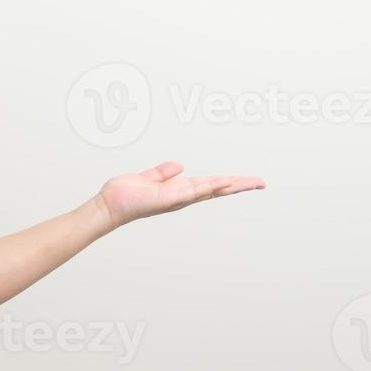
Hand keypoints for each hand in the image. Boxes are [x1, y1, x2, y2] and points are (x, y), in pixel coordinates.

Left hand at [94, 161, 264, 230]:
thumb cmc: (125, 194)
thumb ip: (163, 173)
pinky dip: (208, 186)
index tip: (248, 180)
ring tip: (250, 182)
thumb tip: (179, 165)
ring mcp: (177, 198)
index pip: (210, 185)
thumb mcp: (148, 178)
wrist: (109, 205)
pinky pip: (192, 191)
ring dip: (230, 185)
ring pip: (210, 190)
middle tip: (261, 183)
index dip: (229, 182)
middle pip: (217, 190)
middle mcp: (182, 197)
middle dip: (239, 186)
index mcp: (179, 191)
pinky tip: (223, 182)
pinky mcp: (168, 198)